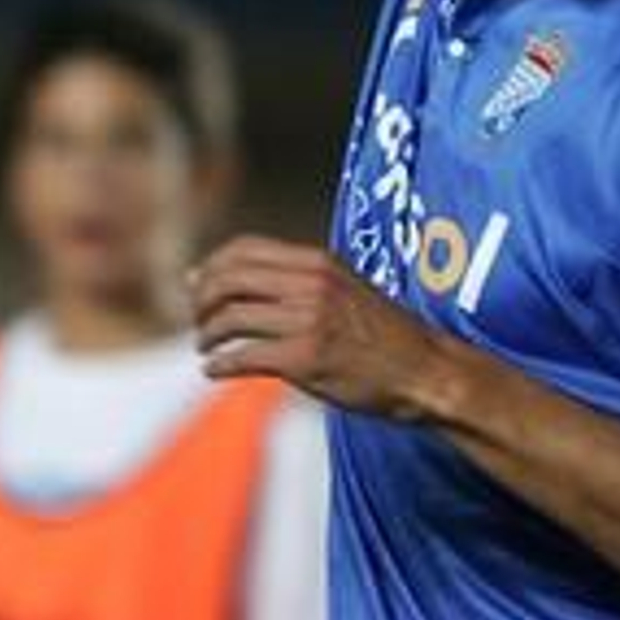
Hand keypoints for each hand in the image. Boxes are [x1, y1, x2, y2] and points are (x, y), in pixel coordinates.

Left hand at [190, 233, 443, 420]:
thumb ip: (295, 280)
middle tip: (197, 320)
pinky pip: (244, 357)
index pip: (243, 248)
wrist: (423, 369)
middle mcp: (309, 284)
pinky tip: (215, 371)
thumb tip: (239, 281)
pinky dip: (221, 364)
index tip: (196, 285)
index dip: (212, 266)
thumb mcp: (341, 286)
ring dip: (208, 334)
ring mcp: (307, 321)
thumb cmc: (379, 333)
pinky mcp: (306, 360)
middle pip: (229, 280)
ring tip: (205, 347)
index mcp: (315, 261)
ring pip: (232, 318)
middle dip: (202, 300)